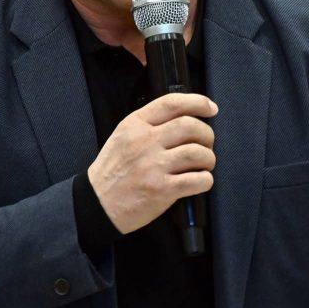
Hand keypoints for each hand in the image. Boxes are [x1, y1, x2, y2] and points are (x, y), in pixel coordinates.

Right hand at [88, 93, 216, 233]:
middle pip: (190, 126)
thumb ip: (149, 124)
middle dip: (207, 135)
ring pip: (198, 153)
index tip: (211, 108)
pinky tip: (200, 181)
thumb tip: (186, 117)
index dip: (198, 102)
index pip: (172, 103)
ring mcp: (153, 166)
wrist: (97, 204)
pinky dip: (205, 180)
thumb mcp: (122, 137)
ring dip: (208, 159)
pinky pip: (198, 180)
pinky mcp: (162, 189)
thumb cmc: (112, 172)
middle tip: (206, 144)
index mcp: (135, 125)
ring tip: (203, 165)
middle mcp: (145, 142)